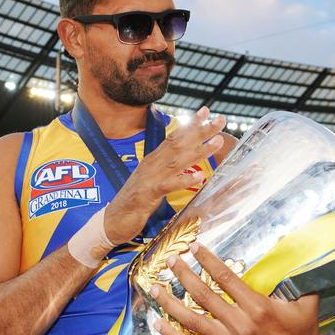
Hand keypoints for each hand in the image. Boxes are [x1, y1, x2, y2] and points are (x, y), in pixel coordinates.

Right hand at [104, 107, 224, 244]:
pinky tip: (201, 176)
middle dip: (201, 130)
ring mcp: (149, 178)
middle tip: (221, 120)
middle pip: (179, 143)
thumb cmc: (133, 203)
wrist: (112, 221)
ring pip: (178, 160)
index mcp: (153, 160)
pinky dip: (185, 179)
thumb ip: (166, 171)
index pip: (174, 137)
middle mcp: (152, 164)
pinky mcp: (148, 194)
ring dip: (199, 150)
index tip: (207, 112)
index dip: (191, 124)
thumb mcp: (152, 182)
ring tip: (218, 141)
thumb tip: (182, 162)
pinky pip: (169, 184)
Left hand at [150, 243, 321, 334]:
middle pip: (204, 296)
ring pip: (193, 321)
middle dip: (184, 276)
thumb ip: (298, 276)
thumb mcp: (306, 302)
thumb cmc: (302, 331)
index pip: (226, 278)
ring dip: (171, 303)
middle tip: (171, 260)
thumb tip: (295, 245)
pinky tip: (159, 324)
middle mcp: (240, 324)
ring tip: (154, 288)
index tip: (194, 247)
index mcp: (258, 307)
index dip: (208, 261)